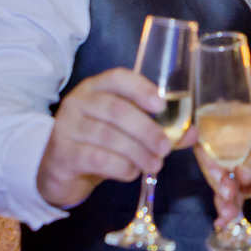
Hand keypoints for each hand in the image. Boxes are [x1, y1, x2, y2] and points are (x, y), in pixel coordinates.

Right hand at [36, 68, 170, 207]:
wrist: (58, 169)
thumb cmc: (97, 143)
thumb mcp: (125, 130)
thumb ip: (158, 128)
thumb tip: (192, 133)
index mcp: (96, 87)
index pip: (118, 78)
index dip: (141, 89)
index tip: (161, 106)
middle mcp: (79, 102)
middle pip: (117, 110)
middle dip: (147, 130)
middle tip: (165, 148)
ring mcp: (67, 127)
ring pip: (109, 137)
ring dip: (138, 153)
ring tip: (153, 164)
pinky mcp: (63, 154)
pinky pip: (97, 159)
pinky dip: (121, 167)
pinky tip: (131, 172)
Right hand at [189, 131, 244, 227]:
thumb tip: (241, 176)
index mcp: (229, 134)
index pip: (208, 141)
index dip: (205, 153)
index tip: (212, 168)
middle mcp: (225, 153)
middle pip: (212, 169)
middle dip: (218, 183)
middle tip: (228, 194)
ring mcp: (231, 172)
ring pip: (220, 187)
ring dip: (223, 201)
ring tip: (230, 213)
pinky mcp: (239, 188)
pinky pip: (230, 200)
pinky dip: (227, 211)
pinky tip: (223, 222)